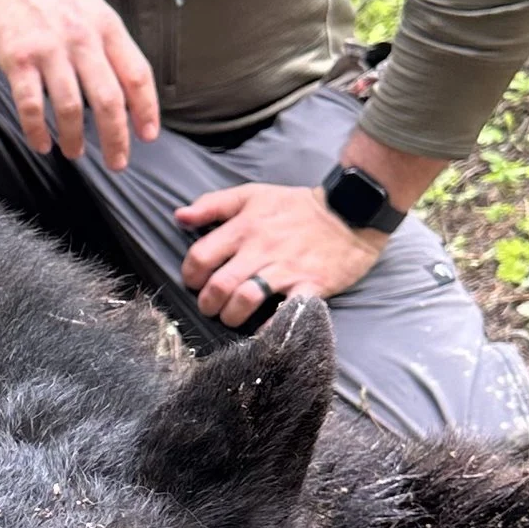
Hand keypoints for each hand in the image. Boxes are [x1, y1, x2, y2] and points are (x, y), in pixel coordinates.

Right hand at [0, 0, 158, 171]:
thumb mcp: (88, 5)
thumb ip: (106, 41)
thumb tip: (125, 85)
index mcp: (106, 25)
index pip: (136, 74)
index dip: (146, 109)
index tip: (148, 136)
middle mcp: (82, 38)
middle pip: (108, 99)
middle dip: (116, 138)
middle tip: (117, 163)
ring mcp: (49, 48)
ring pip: (70, 107)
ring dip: (74, 138)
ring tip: (75, 153)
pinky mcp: (17, 58)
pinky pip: (30, 104)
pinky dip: (36, 130)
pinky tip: (40, 143)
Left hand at [177, 182, 384, 325]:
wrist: (349, 212)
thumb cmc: (296, 206)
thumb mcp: (252, 194)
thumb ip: (213, 204)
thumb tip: (179, 217)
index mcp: (244, 228)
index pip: (200, 257)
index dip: (190, 275)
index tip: (195, 282)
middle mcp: (260, 250)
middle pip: (218, 285)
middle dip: (207, 303)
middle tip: (211, 306)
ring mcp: (286, 269)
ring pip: (245, 301)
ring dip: (231, 317)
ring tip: (232, 318)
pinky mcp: (310, 285)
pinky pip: (285, 313)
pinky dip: (270, 328)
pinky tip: (262, 333)